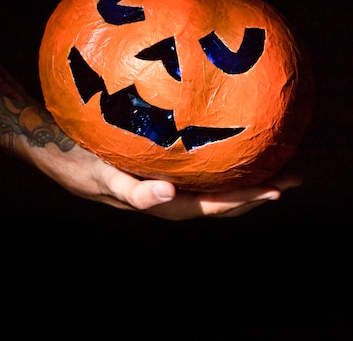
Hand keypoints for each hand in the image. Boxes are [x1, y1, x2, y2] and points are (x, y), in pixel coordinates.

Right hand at [33, 140, 302, 219]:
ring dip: (245, 178)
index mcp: (164, 202)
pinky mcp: (163, 169)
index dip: (244, 200)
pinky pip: (202, 172)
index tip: (276, 191)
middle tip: (293, 175)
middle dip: (257, 190)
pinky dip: (223, 166)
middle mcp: (172, 195)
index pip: (212, 206)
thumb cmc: (85, 165)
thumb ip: (134, 191)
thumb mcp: (105, 176)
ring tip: (275, 166)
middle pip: (222, 198)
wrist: (64, 154)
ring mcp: (169, 183)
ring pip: (215, 186)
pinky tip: (232, 153)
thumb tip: (167, 193)